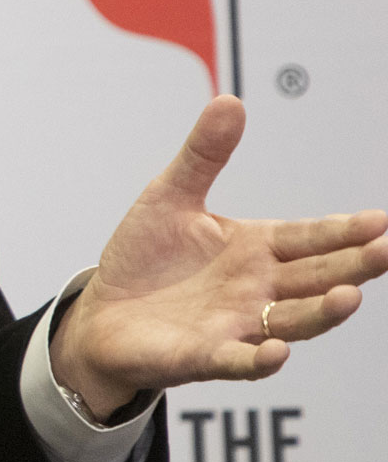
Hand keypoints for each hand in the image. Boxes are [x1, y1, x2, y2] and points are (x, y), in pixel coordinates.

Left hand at [52, 96, 387, 417]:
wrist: (102, 313)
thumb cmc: (143, 258)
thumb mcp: (169, 196)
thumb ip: (203, 155)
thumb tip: (229, 101)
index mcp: (256, 248)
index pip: (311, 238)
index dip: (345, 231)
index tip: (381, 221)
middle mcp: (257, 289)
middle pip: (316, 278)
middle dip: (354, 266)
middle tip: (386, 250)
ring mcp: (236, 324)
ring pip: (293, 320)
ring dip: (322, 312)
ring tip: (349, 297)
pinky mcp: (203, 356)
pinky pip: (238, 360)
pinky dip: (258, 358)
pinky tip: (276, 350)